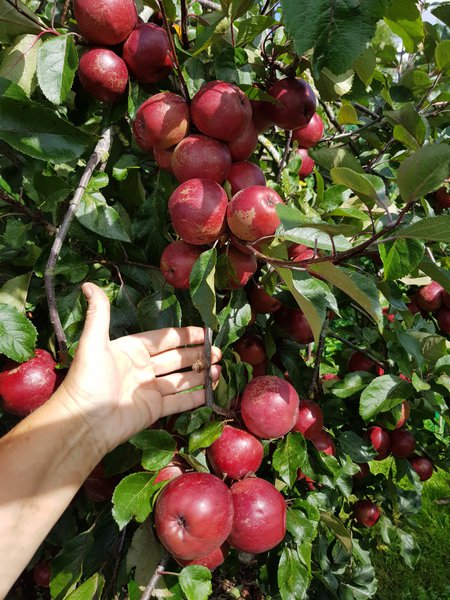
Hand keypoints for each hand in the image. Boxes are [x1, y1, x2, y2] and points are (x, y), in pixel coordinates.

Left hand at [59, 283, 221, 455]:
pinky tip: (211, 389)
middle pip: (176, 358)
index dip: (185, 335)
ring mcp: (149, 390)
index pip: (163, 339)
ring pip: (181, 379)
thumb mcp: (93, 342)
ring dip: (200, 374)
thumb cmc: (88, 380)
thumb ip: (99, 313)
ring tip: (219, 369)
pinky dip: (196, 396)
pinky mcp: (154, 410)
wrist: (84, 422)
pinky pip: (179, 401)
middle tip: (218, 352)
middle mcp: (142, 368)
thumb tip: (88, 284)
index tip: (205, 332)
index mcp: (131, 350)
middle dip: (197, 354)